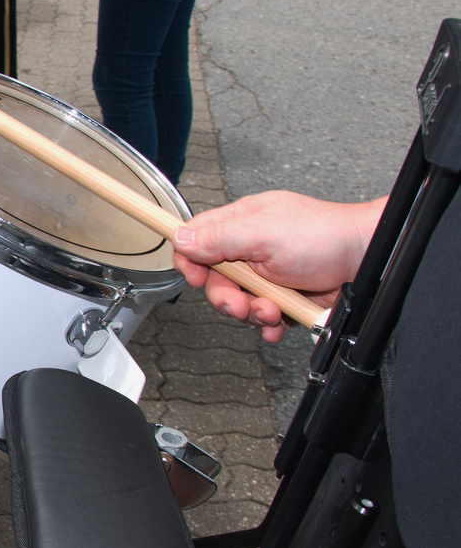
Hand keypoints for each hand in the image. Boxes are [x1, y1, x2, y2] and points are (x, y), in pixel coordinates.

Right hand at [171, 191, 383, 341]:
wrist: (366, 261)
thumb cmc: (325, 237)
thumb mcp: (264, 234)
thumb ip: (219, 237)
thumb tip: (181, 237)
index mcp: (241, 224)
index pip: (197, 239)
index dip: (190, 261)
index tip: (199, 278)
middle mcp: (251, 248)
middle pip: (214, 279)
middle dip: (227, 298)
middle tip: (243, 303)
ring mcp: (267, 273)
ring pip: (238, 301)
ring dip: (252, 313)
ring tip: (273, 310)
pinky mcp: (283, 295)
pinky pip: (261, 316)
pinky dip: (268, 324)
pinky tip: (279, 322)